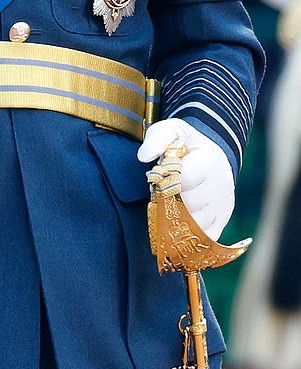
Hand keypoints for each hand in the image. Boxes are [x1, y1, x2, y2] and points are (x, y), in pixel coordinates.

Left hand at [138, 117, 234, 240]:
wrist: (211, 153)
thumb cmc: (186, 143)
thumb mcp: (171, 130)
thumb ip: (156, 138)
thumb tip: (144, 156)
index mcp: (210, 160)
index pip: (183, 180)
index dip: (165, 182)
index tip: (158, 179)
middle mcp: (222, 184)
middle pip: (189, 205)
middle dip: (170, 202)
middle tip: (162, 195)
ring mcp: (225, 204)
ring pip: (197, 224)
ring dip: (178, 220)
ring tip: (170, 207)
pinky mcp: (224, 219)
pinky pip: (207, 238)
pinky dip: (191, 235)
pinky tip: (179, 226)